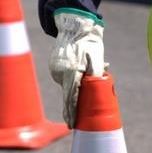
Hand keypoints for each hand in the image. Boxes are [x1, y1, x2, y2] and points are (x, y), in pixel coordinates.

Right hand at [49, 10, 104, 127]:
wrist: (76, 26)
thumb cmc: (90, 44)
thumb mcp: (98, 61)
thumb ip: (96, 79)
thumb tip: (95, 94)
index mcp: (71, 73)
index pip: (70, 99)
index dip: (71, 114)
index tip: (71, 125)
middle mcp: (60, 73)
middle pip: (68, 94)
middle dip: (72, 106)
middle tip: (73, 121)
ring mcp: (55, 69)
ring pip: (66, 84)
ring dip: (75, 86)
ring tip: (84, 73)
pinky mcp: (53, 65)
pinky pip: (63, 76)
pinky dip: (71, 77)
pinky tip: (78, 68)